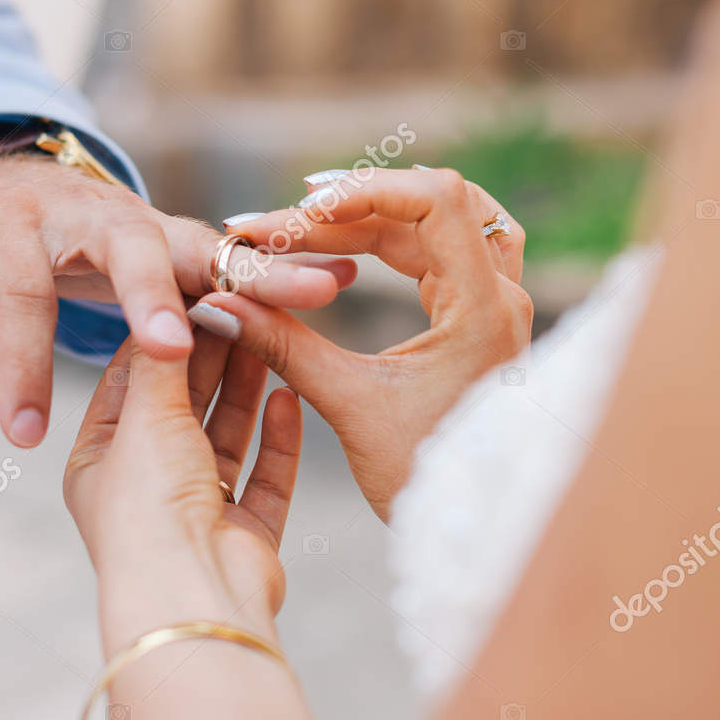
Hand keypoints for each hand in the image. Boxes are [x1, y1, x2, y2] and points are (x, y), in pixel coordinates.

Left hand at [0, 153, 352, 447]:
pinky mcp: (182, 238)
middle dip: (153, 296)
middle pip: (128, 248)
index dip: (22, 362)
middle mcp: (89, 212)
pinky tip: (332, 281)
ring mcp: (145, 221)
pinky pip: (236, 254)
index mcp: (13, 224)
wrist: (10, 182)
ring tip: (321, 291)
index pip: (20, 296)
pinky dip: (282, 264)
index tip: (22, 432)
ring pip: (204, 244)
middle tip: (175, 346)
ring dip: (259, 269)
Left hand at [63, 330, 300, 653]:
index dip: (163, 334)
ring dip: (246, 389)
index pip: (130, 381)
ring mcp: (196, 514)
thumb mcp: (146, 416)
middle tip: (242, 304)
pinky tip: (289, 396)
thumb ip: (163, 361)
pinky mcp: (245, 537)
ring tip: (271, 336)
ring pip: (226, 437)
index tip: (194, 291)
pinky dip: (278, 439)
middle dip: (212, 356)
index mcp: (99, 463)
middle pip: (183, 407)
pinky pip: (266, 477)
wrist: (192, 595)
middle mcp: (146, 488)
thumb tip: (172, 309)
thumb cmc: (149, 510)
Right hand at [187, 166, 530, 518]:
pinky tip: (344, 249)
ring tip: (304, 227)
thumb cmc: (424, 480)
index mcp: (482, 310)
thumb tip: (217, 305)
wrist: (475, 528)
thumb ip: (284, 346)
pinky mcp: (483, 316)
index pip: (434, 200)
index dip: (362, 191)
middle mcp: (502, 296)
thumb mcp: (350, 408)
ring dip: (371, 218)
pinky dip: (392, 239)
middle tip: (277, 227)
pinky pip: (443, 247)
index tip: (297, 211)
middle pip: (430, 204)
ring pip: (439, 220)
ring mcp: (498, 303)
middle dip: (348, 208)